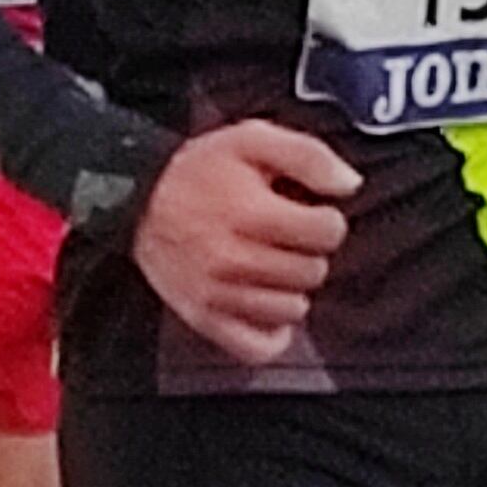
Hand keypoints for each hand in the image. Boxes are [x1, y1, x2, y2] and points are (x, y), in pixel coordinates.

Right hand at [132, 117, 357, 366]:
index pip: (327, 233)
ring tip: (271, 263)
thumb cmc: (199, 169)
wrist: (137, 199)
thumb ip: (308, 156)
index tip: (308, 212)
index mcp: (250, 214)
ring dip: (291, 287)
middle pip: (313, 272)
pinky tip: (268, 303)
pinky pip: (258, 347)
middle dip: (308, 251)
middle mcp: (234, 260)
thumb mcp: (253, 139)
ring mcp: (218, 295)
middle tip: (284, 236)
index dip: (326, 219)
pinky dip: (272, 331)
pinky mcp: (205, 319)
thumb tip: (349, 184)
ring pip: (293, 308)